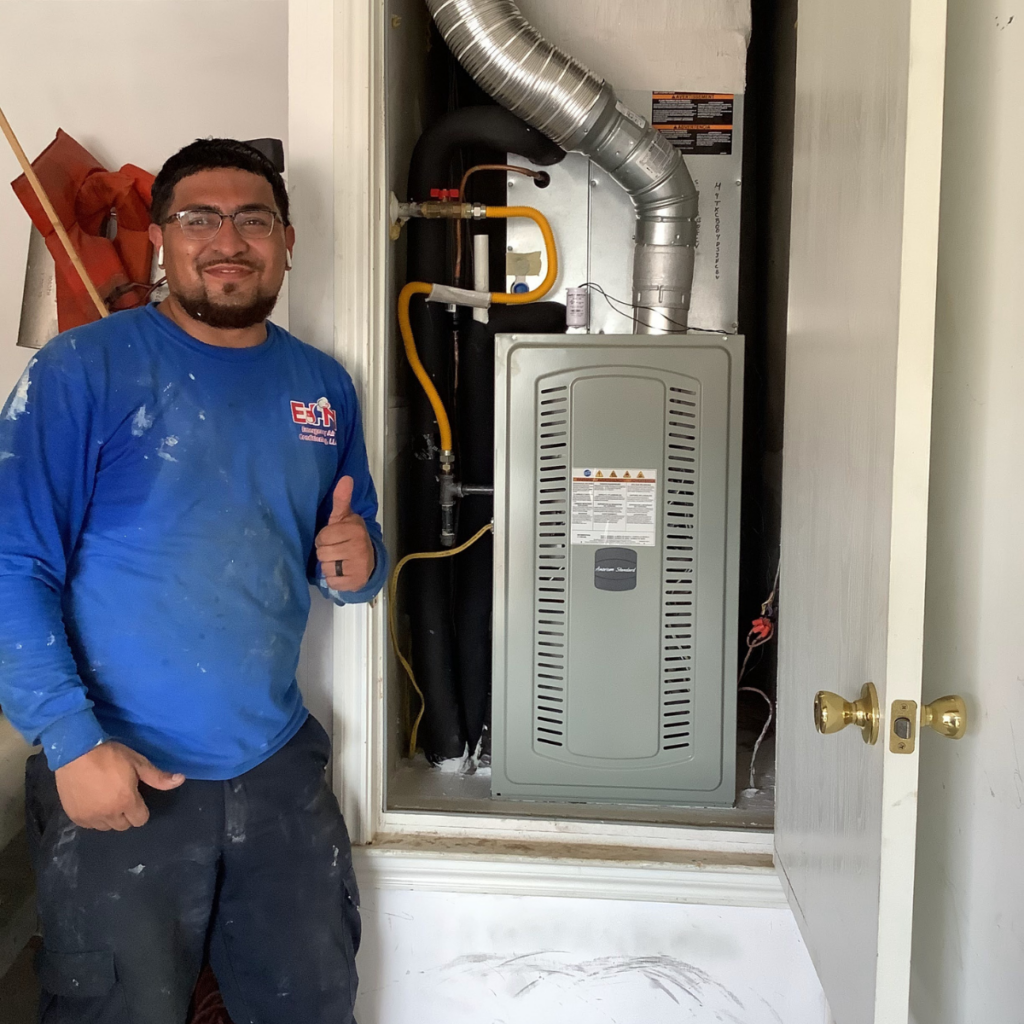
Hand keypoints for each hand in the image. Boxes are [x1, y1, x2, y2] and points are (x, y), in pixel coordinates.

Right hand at [54, 741, 184, 830]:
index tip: (136, 797)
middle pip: (124, 826)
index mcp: (126, 802)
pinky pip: (89, 825)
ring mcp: (89, 817)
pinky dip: (93, 817)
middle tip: (122, 796)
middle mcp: (108, 814)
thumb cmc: (110, 755)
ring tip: (107, 799)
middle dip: (126, 814)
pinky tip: (93, 802)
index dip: (141, 809)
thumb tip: (181, 780)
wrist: (75, 752)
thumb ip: (158, 777)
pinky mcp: (74, 816)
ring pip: (106, 827)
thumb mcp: (137, 762)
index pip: (141, 820)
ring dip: (110, 817)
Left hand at [316, 476, 373, 591]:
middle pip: (322, 553)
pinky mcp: (355, 581)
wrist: (368, 562)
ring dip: (329, 566)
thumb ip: (342, 499)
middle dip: (326, 553)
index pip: (322, 537)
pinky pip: (332, 582)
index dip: (324, 539)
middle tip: (336, 551)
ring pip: (326, 568)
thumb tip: (345, 478)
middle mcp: (359, 547)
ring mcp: (359, 565)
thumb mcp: (344, 517)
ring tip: (339, 562)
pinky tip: (342, 573)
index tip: (333, 538)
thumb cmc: (350, 537)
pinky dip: (334, 579)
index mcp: (355, 530)